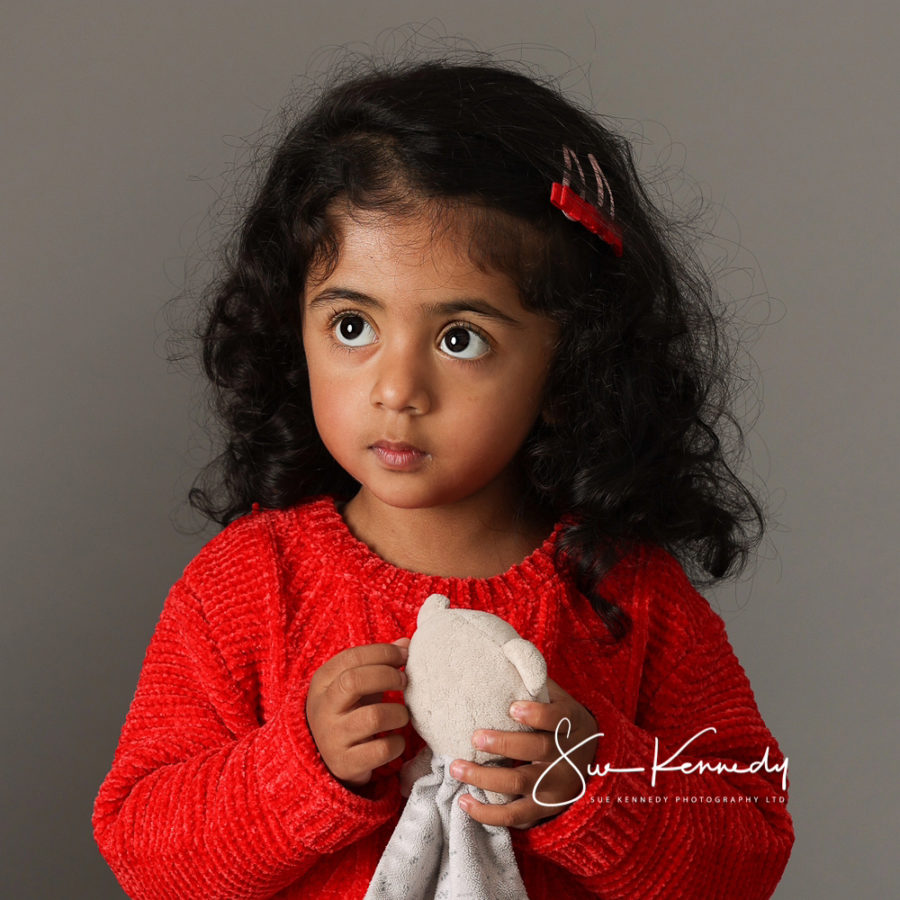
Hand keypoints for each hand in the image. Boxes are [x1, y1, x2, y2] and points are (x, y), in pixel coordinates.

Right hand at [306, 638, 409, 787]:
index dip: (383, 653)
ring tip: (401, 714)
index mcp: (322, 682)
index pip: (352, 657)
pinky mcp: (345, 764)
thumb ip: (379, 661)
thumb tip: (406, 643)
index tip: (404, 656)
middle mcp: (322, 708)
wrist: (328, 758)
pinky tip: (395, 739)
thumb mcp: (356, 683)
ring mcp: (332, 738)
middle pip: (355, 681)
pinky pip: (381, 750)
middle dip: (388, 676)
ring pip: (373, 717)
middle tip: (404, 682)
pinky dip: (397, 743)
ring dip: (398, 712)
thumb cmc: (348, 710)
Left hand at [448, 678, 598, 828]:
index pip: (557, 719)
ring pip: (518, 784)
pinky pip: (514, 816)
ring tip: (456, 766)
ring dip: (484, 777)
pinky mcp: (542, 809)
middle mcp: (564, 757)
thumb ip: (536, 680)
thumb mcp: (561, 699)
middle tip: (475, 737)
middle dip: (503, 745)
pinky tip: (464, 801)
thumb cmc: (564, 723)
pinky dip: (487, 813)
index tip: (512, 708)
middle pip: (534, 751)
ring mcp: (553, 786)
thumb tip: (505, 645)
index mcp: (570, 725)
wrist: (594, 763)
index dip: (537, 714)